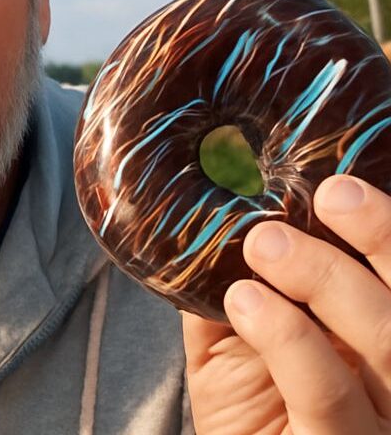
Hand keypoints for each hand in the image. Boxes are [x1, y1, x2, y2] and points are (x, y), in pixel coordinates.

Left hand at [185, 174, 390, 433]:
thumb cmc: (246, 408)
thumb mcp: (235, 341)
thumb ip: (236, 287)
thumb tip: (220, 215)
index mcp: (386, 340)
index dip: (390, 231)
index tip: (345, 183)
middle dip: (385, 239)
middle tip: (332, 194)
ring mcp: (382, 419)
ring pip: (390, 340)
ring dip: (329, 277)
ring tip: (266, 243)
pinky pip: (326, 391)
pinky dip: (287, 335)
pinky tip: (245, 300)